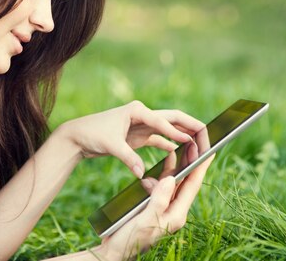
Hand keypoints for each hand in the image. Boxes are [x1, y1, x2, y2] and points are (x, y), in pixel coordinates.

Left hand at [62, 100, 204, 177]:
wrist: (76, 136)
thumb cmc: (92, 134)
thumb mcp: (110, 145)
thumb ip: (128, 158)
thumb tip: (142, 175)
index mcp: (137, 110)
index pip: (164, 120)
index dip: (178, 132)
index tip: (192, 142)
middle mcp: (143, 115)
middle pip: (174, 119)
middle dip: (191, 128)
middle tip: (208, 139)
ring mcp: (142, 125)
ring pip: (170, 129)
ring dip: (184, 138)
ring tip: (199, 149)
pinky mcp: (138, 136)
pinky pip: (160, 140)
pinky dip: (171, 146)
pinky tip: (181, 155)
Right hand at [95, 155, 213, 260]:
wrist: (114, 251)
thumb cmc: (129, 239)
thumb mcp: (146, 220)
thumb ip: (159, 200)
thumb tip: (171, 179)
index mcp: (176, 215)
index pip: (192, 186)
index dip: (200, 167)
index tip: (209, 150)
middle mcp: (173, 211)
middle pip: (185, 182)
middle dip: (190, 162)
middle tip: (195, 142)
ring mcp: (163, 208)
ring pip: (173, 182)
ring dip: (174, 167)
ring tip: (178, 149)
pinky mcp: (152, 206)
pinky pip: (160, 187)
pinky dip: (160, 175)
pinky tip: (158, 168)